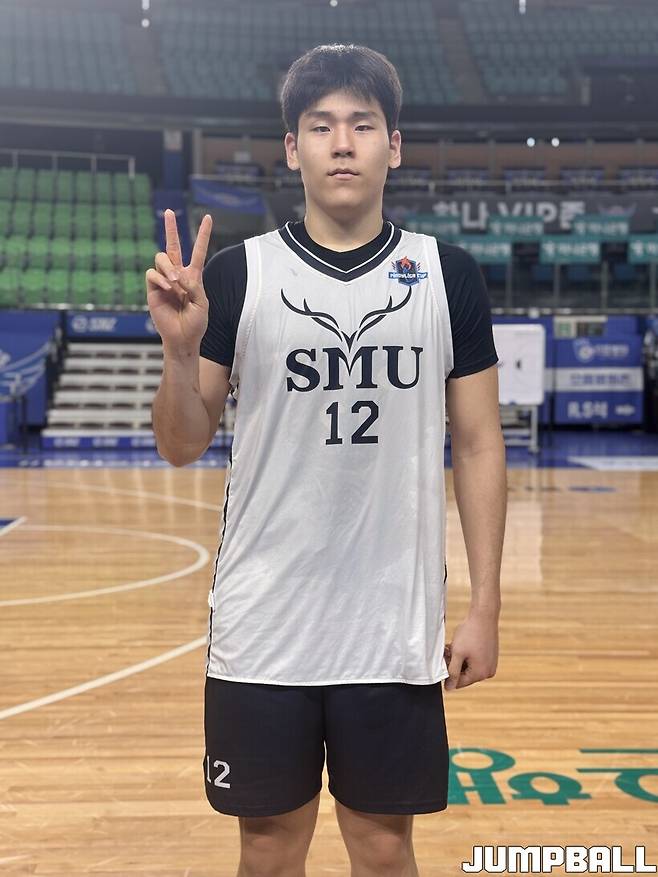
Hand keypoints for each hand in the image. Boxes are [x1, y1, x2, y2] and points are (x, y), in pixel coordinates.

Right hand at [145, 209, 212, 352]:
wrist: (182, 337)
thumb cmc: (196, 323)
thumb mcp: (202, 303)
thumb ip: (194, 286)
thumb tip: (179, 273)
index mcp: (193, 276)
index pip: (198, 251)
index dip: (203, 235)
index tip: (208, 218)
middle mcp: (177, 274)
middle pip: (172, 246)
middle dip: (170, 228)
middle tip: (169, 212)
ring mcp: (163, 281)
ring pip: (161, 258)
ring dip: (168, 267)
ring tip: (174, 283)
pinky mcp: (152, 289)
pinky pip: (152, 274)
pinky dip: (160, 278)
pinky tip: (168, 288)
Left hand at [444, 607, 498, 690]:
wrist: (484, 616)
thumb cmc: (470, 633)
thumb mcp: (457, 653)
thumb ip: (452, 672)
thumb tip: (449, 688)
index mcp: (481, 674)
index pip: (459, 683)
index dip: (448, 673)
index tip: (444, 660)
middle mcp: (488, 672)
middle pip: (464, 675)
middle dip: (454, 665)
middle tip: (448, 651)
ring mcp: (491, 664)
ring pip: (468, 667)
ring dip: (459, 660)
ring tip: (453, 647)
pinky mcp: (490, 656)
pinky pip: (475, 661)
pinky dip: (466, 656)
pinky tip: (461, 645)